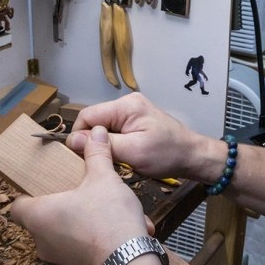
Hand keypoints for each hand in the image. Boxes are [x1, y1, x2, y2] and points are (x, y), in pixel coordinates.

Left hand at [11, 126, 153, 264]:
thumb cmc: (107, 218)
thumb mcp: (103, 178)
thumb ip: (97, 154)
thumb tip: (97, 132)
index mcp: (38, 216)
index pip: (17, 205)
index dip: (28, 192)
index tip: (45, 182)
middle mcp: (42, 240)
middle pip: (42, 216)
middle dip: (63, 202)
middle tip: (80, 187)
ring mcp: (59, 258)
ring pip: (67, 231)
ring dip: (86, 218)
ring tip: (110, 205)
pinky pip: (84, 245)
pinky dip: (98, 234)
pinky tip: (124, 225)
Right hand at [66, 92, 208, 179]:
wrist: (193, 155)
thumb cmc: (167, 154)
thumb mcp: (134, 152)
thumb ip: (104, 145)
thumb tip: (72, 140)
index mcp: (126, 106)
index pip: (87, 116)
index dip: (80, 136)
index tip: (82, 157)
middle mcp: (127, 103)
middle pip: (94, 121)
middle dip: (93, 141)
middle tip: (100, 161)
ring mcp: (132, 111)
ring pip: (103, 127)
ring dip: (104, 144)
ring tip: (112, 160)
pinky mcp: (136, 121)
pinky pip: (114, 130)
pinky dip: (114, 144)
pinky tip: (121, 156)